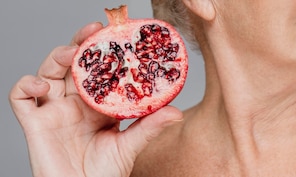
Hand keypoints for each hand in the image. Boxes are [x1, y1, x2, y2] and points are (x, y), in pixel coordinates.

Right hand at [9, 22, 183, 176]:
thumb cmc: (104, 174)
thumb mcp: (130, 146)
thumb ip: (149, 127)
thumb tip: (177, 111)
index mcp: (99, 104)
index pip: (102, 70)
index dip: (108, 51)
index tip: (120, 35)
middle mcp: (76, 103)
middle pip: (74, 64)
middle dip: (82, 43)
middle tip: (95, 30)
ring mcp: (54, 110)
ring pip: (49, 71)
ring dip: (57, 56)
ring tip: (71, 53)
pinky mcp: (35, 123)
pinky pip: (21, 97)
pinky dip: (26, 84)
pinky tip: (42, 84)